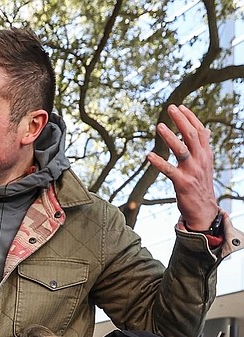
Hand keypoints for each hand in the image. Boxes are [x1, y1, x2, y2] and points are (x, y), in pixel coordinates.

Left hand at [147, 104, 217, 230]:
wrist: (204, 210)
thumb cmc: (201, 185)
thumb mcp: (206, 163)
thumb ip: (203, 147)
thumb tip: (206, 130)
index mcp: (206, 154)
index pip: (200, 131)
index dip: (190, 118)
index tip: (180, 107)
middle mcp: (200, 160)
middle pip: (192, 136)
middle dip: (181, 120)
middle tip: (170, 108)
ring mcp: (192, 171)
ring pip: (181, 150)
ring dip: (170, 137)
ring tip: (159, 126)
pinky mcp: (182, 183)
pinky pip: (168, 171)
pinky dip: (158, 162)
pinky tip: (148, 155)